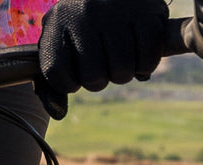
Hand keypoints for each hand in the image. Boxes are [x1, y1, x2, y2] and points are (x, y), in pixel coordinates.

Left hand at [36, 0, 169, 118]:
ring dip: (123, 73)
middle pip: (93, 78)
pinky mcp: (148, 12)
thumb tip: (59, 114)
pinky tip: (139, 53)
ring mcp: (116, 12)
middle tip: (103, 61)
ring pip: (122, 72)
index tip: (76, 72)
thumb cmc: (84, 22)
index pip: (56, 74)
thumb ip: (54, 80)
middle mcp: (84, 14)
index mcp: (57, 21)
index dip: (69, 83)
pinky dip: (146, 65)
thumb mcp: (62, 42)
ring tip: (120, 56)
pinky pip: (148, 59)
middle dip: (100, 78)